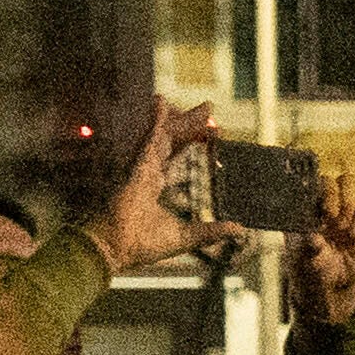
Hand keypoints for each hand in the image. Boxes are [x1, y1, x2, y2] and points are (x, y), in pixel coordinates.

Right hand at [85, 95, 207, 273]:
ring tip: (201, 105)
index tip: (209, 131)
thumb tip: (239, 229)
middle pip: (172, 141)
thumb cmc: (142, 246)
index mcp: (154, 187)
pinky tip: (161, 104)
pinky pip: (149, 140)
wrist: (115, 250)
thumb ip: (212, 231)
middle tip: (209, 108)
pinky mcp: (137, 168)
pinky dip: (156, 122)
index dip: (191, 143)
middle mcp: (148, 174)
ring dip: (181, 120)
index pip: (175, 158)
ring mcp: (141, 169)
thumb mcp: (187, 237)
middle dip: (190, 124)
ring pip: (164, 137)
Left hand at [290, 168, 354, 327]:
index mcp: (300, 209)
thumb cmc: (310, 268)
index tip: (318, 209)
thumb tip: (313, 237)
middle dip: (331, 195)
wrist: (333, 282)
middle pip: (328, 180)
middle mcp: (319, 204)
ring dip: (347, 205)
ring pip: (348, 185)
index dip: (312, 192)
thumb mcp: (305, 260)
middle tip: (332, 217)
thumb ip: (309, 247)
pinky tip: (352, 237)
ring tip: (342, 228)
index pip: (304, 186)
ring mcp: (340, 209)